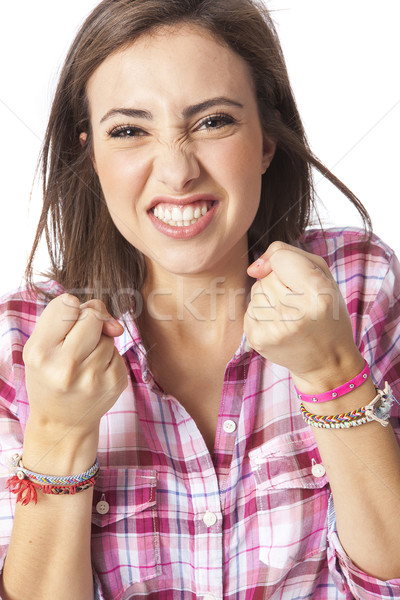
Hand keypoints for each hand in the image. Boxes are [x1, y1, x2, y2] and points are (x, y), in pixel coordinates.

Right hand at [23, 294, 127, 437]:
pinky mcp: (115, 383)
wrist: (61, 421)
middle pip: (93, 316)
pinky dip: (108, 357)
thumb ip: (70, 318)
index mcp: (40, 353)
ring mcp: (93, 377)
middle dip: (89, 322)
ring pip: (108, 335)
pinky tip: (95, 373)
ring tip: (83, 363)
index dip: (71, 310)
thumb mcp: (42, 345)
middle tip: (77, 343)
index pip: (68, 304)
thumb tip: (115, 326)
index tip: (65, 326)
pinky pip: (118, 352)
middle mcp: (66, 367)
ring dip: (98, 342)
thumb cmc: (50, 374)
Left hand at [244, 242, 363, 391]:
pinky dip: (261, 315)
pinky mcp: (258, 340)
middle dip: (280, 285)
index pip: (281, 258)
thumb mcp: (323, 276)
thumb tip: (253, 268)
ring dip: (269, 300)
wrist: (326, 361)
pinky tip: (279, 326)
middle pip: (267, 277)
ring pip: (256, 292)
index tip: (301, 281)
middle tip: (300, 304)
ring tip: (290, 316)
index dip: (287, 264)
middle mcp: (295, 314)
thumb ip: (289, 255)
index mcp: (318, 294)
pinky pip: (249, 310)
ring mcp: (274, 329)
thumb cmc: (326, 313)